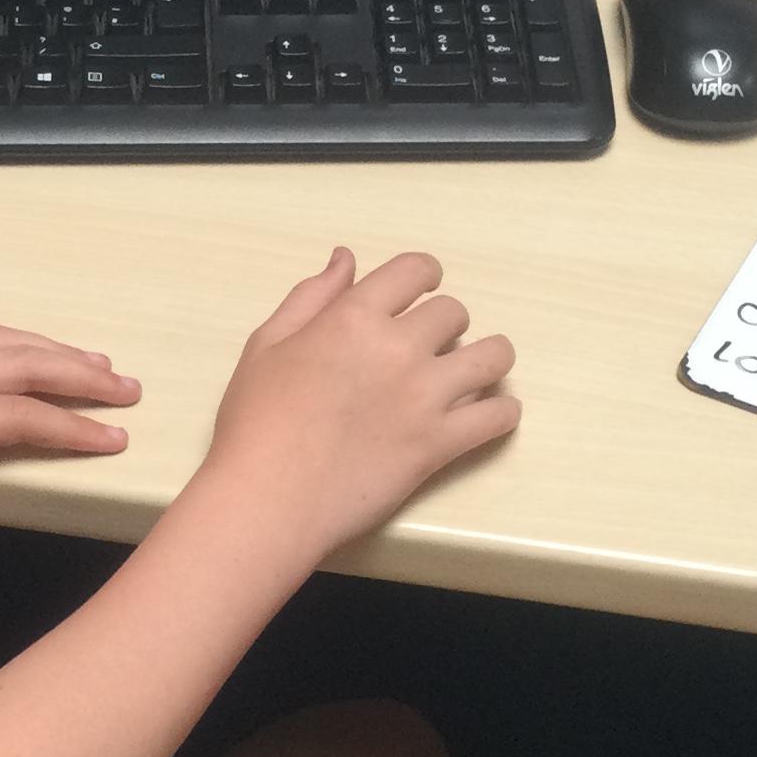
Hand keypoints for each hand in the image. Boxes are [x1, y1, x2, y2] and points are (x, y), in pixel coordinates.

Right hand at [204, 248, 517, 562]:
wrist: (267, 498)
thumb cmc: (255, 422)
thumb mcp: (267, 344)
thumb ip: (311, 297)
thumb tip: (346, 259)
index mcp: (354, 317)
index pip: (415, 270)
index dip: (424, 276)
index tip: (422, 291)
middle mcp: (398, 348)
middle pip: (454, 313)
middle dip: (444, 324)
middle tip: (429, 346)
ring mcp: (425, 397)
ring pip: (493, 357)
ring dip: (488, 358)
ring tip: (473, 372)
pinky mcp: (439, 444)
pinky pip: (498, 417)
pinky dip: (502, 411)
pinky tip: (489, 413)